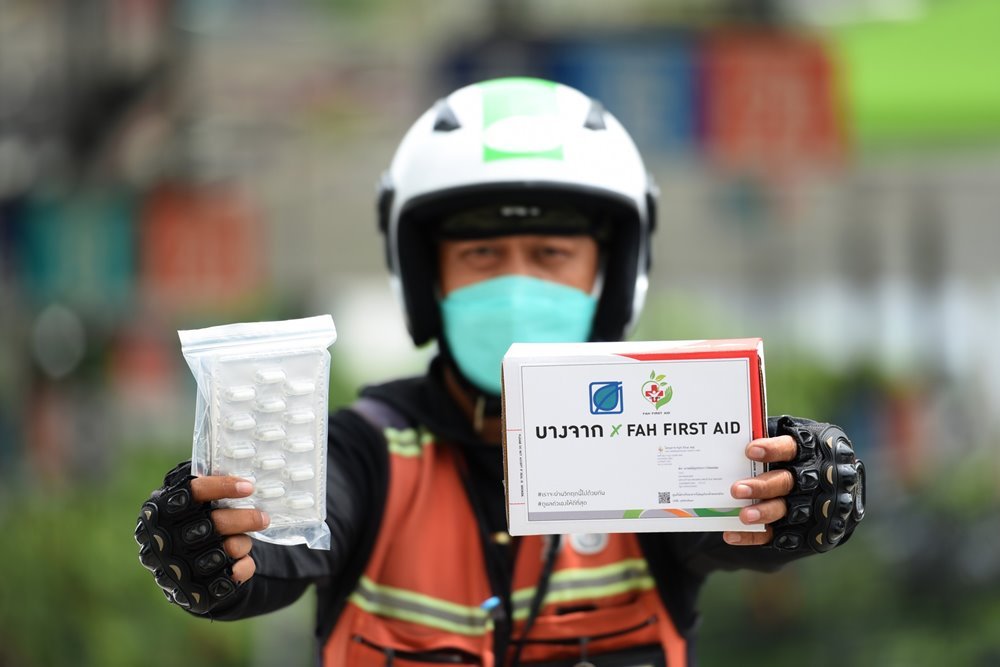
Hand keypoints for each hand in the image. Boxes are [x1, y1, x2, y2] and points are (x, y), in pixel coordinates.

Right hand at [136, 461, 271, 613]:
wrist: (181, 567)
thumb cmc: (192, 521)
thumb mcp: (189, 498)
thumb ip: (203, 481)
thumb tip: (236, 460)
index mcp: (159, 511)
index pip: (193, 493)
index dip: (222, 487)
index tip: (249, 486)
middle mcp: (163, 541)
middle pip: (214, 524)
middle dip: (245, 519)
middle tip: (264, 517)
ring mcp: (176, 569)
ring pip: (224, 550)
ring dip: (243, 543)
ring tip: (246, 539)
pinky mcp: (194, 592)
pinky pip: (229, 578)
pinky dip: (243, 568)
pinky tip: (245, 561)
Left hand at [722, 435, 796, 545]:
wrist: (822, 485)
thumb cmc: (784, 457)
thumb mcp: (781, 440)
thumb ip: (760, 437)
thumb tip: (727, 434)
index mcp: (801, 453)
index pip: (789, 448)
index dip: (772, 450)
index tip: (750, 451)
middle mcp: (804, 479)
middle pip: (784, 482)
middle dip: (761, 487)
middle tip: (736, 489)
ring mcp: (802, 504)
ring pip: (783, 509)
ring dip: (762, 513)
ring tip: (742, 516)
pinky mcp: (796, 528)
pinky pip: (775, 534)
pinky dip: (753, 535)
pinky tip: (731, 534)